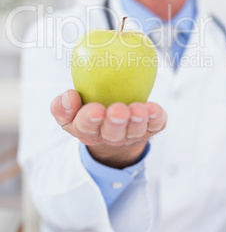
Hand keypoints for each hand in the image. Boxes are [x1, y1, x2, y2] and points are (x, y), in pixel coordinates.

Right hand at [50, 90, 167, 168]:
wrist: (115, 125)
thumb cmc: (90, 110)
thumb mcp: (71, 111)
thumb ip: (63, 105)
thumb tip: (69, 96)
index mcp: (87, 131)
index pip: (85, 127)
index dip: (89, 119)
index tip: (95, 110)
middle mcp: (111, 136)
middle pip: (112, 132)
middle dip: (115, 123)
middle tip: (118, 111)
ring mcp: (132, 134)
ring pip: (136, 130)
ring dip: (138, 121)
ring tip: (139, 110)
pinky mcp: (150, 129)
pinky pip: (155, 125)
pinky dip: (156, 118)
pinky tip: (155, 109)